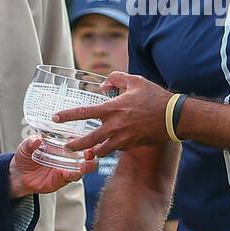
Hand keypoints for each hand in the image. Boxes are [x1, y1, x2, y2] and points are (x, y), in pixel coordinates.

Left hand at [9, 135, 95, 197]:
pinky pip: (72, 178)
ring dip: (87, 166)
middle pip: (87, 154)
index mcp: (62, 145)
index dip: (86, 138)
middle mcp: (67, 156)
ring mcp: (67, 168)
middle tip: (90, 152)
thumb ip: (30, 143)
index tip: (89, 136)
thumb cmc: (26, 158)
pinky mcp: (63, 179)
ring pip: (84, 167)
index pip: (78, 140)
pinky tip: (71, 173)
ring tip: (85, 165)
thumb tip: (36, 139)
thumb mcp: (25, 147)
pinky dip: (73, 175)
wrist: (19, 175)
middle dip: (92, 153)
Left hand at [56, 72, 173, 155]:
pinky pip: (116, 149)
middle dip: (74, 145)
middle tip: (66, 146)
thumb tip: (103, 87)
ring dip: (93, 151)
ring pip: (101, 150)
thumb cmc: (155, 97)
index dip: (67, 115)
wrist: (174, 117)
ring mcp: (123, 138)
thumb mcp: (135, 81)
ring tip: (87, 151)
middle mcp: (114, 126)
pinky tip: (109, 145)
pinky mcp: (131, 146)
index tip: (55, 118)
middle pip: (87, 140)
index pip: (83, 113)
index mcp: (112, 109)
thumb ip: (116, 79)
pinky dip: (110, 148)